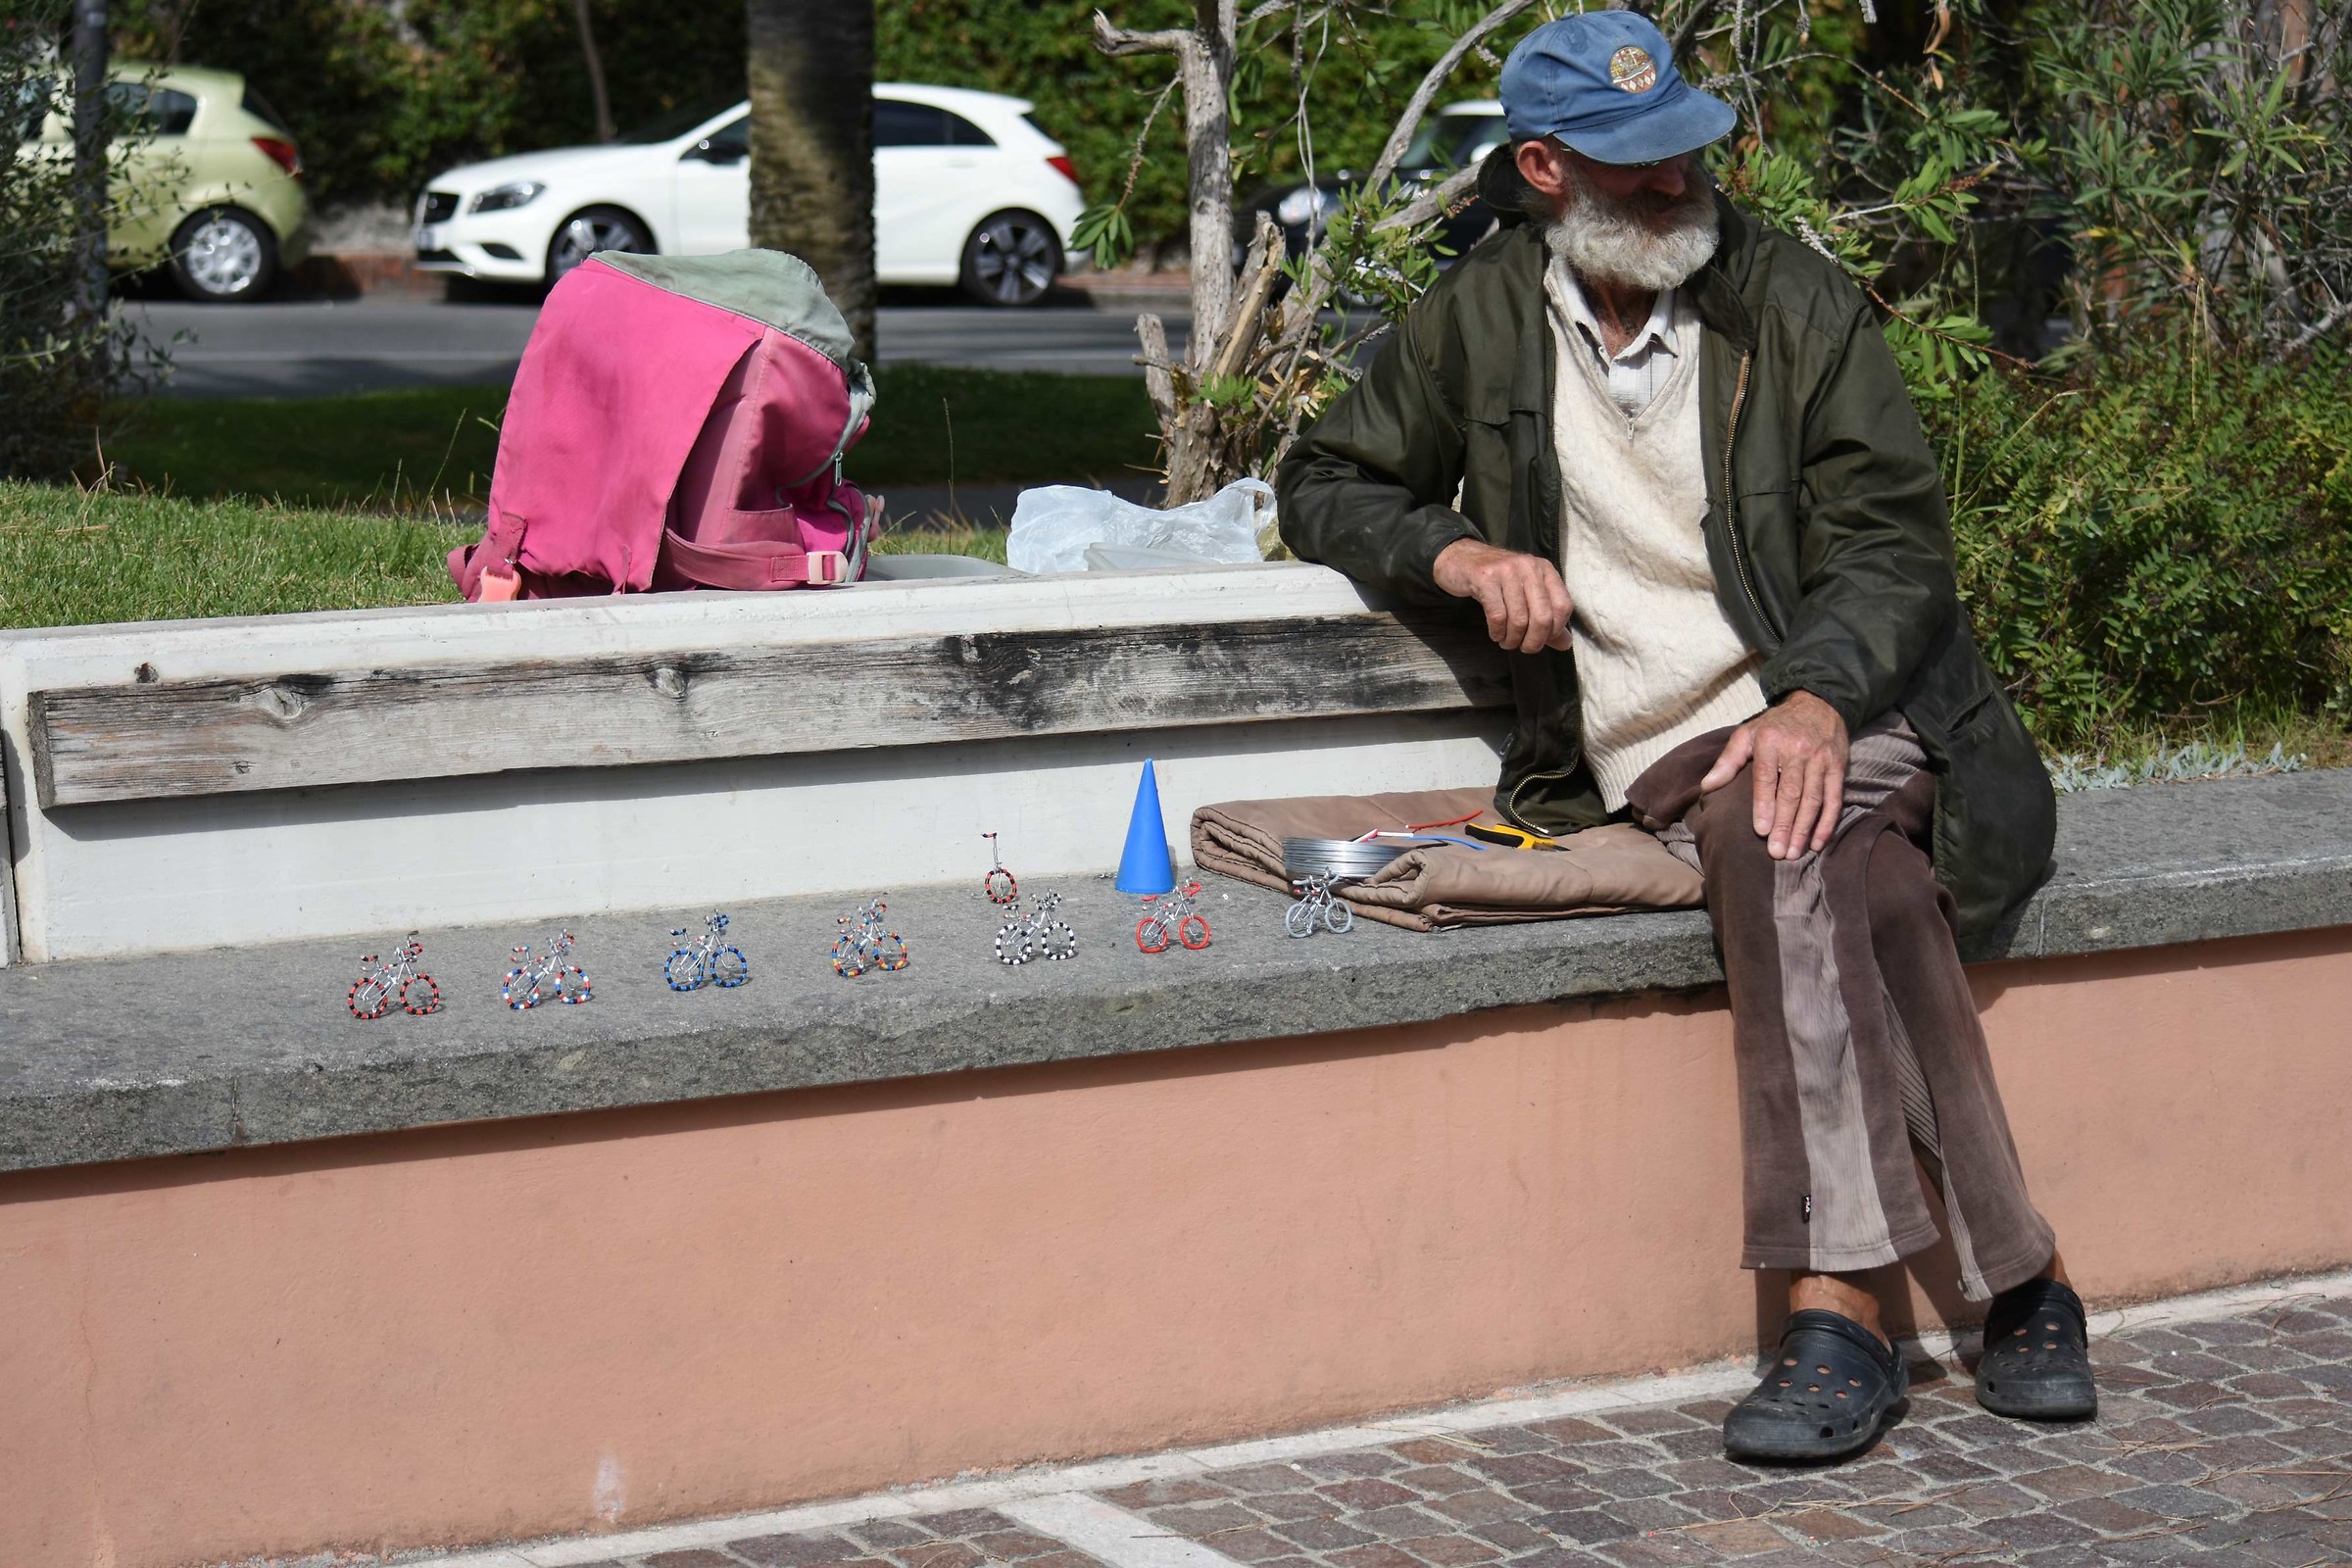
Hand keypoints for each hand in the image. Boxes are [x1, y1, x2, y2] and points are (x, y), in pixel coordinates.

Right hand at [1432, 538, 1572, 654]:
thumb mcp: (1525, 593)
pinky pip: (1497, 616)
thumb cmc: (1497, 579)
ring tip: (1507, 641)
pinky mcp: (1485, 577)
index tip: (1542, 639)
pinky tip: (1495, 634)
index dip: (1555, 630)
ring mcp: (1507, 570)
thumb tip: (1565, 644)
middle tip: (1524, 647)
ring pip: (1519, 619)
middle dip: (1534, 640)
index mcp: (1544, 569)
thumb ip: (1547, 617)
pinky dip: (1497, 632)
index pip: (1562, 606)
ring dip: (1513, 639)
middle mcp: (1529, 567)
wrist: (1461, 559)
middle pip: (1542, 616)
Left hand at [1700, 691, 1849, 859]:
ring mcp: (1820, 760)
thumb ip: (1727, 760)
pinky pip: (1834, 799)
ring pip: (1813, 799)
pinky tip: (1818, 843)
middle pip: (1791, 793)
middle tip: (1777, 853)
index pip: (1766, 778)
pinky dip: (1827, 823)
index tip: (1761, 831)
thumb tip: (1707, 786)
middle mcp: (1798, 750)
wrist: (1818, 704)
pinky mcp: (1838, 767)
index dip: (1764, 805)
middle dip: (1784, 825)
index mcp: (1770, 742)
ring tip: (1794, 853)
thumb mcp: (1747, 734)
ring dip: (1804, 829)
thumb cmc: (1775, 725)